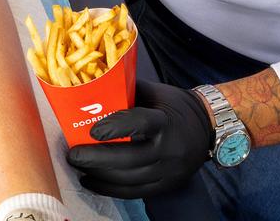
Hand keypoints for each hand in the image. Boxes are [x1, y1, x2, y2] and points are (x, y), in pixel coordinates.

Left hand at [66, 81, 213, 198]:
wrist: (206, 127)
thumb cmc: (173, 105)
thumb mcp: (155, 92)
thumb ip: (127, 90)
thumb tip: (93, 87)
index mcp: (165, 121)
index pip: (139, 124)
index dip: (115, 128)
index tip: (92, 131)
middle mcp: (168, 150)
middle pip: (130, 159)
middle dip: (97, 159)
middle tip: (73, 154)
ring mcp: (168, 172)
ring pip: (129, 180)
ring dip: (99, 176)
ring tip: (78, 167)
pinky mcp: (165, 186)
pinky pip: (134, 192)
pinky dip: (110, 189)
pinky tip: (91, 182)